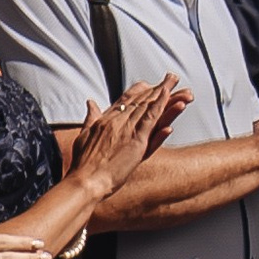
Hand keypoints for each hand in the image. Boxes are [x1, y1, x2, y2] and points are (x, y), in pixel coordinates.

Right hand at [69, 75, 188, 200]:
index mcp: (106, 119)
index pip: (126, 99)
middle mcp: (117, 120)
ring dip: (164, 93)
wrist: (85, 181)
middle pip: (141, 100)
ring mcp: (127, 130)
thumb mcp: (84, 135)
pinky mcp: (136, 141)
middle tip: (172, 78)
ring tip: (176, 82)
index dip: (139, 90)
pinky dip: (161, 109)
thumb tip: (90, 102)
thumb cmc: (83, 164)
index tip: (150, 83)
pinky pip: (151, 121)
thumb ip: (90, 118)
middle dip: (157, 88)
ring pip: (148, 107)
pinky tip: (172, 100)